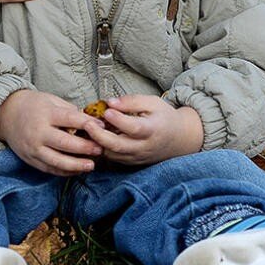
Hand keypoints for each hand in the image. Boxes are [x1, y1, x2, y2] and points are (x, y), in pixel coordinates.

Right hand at [0, 89, 101, 175]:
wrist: (6, 114)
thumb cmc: (33, 105)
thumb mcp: (51, 100)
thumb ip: (70, 111)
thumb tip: (92, 122)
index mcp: (46, 114)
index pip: (71, 119)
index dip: (88, 124)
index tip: (102, 127)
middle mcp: (38, 132)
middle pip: (65, 143)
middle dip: (85, 147)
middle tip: (100, 149)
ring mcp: (33, 147)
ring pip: (57, 160)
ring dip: (76, 165)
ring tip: (91, 165)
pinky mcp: (30, 159)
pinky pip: (49, 169)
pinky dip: (64, 171)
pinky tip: (76, 170)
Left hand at [83, 95, 203, 166]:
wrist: (177, 139)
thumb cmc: (163, 117)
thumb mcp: (152, 102)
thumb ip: (132, 101)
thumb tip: (110, 102)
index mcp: (153, 130)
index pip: (134, 128)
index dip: (119, 120)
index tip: (106, 111)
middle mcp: (145, 147)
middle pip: (119, 146)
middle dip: (100, 136)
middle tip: (87, 123)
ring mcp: (137, 157)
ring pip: (113, 154)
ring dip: (97, 144)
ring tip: (87, 130)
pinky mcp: (131, 163)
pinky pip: (113, 158)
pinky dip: (101, 149)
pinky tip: (93, 138)